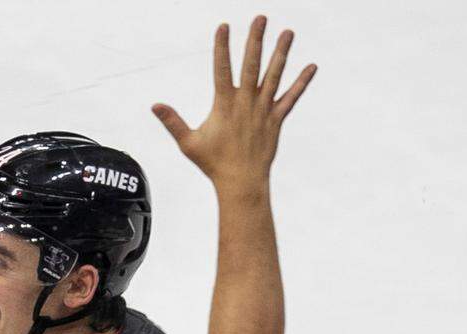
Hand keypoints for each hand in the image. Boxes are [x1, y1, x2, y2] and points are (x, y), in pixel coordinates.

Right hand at [153, 17, 315, 192]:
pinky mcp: (276, 120)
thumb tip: (154, 105)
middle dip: (256, 40)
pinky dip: (302, 82)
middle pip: (251, 65)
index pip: (222, 69)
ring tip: (288, 32)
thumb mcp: (189, 143)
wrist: (242, 183)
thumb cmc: (214, 164)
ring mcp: (263, 110)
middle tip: (261, 17)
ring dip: (281, 53)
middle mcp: (246, 103)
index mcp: (224, 105)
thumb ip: (173, 121)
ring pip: (274, 76)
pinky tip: (312, 67)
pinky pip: (291, 98)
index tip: (223, 26)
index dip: (222, 47)